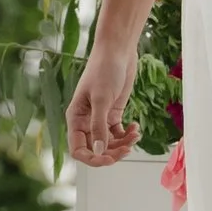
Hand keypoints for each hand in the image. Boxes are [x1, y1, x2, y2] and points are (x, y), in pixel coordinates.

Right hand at [67, 40, 142, 169]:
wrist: (118, 51)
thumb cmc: (104, 70)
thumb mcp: (101, 99)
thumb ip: (99, 127)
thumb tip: (99, 151)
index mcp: (75, 118)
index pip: (78, 149)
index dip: (92, 158)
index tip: (109, 159)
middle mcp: (86, 121)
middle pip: (95, 149)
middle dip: (112, 152)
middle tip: (128, 148)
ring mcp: (100, 118)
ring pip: (109, 143)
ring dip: (123, 144)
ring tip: (135, 135)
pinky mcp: (113, 113)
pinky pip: (118, 133)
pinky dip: (128, 135)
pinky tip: (135, 128)